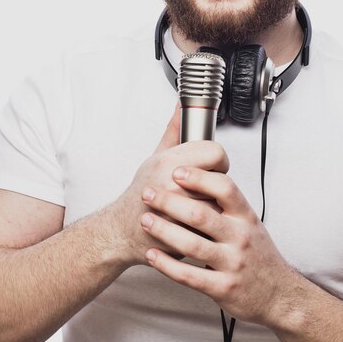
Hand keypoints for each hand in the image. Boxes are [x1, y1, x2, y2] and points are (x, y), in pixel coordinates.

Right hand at [112, 104, 228, 265]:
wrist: (122, 231)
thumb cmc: (139, 195)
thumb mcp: (155, 157)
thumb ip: (174, 131)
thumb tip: (181, 106)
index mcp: (170, 162)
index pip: (216, 152)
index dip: (219, 160)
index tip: (214, 166)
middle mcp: (174, 184)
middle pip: (220, 179)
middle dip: (215, 185)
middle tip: (203, 188)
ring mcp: (179, 212)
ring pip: (219, 205)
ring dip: (214, 207)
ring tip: (196, 206)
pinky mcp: (184, 235)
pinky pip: (211, 228)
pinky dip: (208, 228)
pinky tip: (194, 223)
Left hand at [140, 166, 294, 326]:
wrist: (277, 292)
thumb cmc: (257, 253)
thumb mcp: (249, 221)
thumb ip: (227, 201)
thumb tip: (200, 172)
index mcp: (246, 216)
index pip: (225, 188)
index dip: (199, 177)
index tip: (176, 171)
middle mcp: (240, 237)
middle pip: (201, 214)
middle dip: (169, 201)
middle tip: (147, 192)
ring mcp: (232, 263)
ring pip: (191, 244)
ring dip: (163, 231)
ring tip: (144, 220)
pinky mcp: (222, 287)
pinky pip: (189, 275)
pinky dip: (166, 265)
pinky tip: (152, 255)